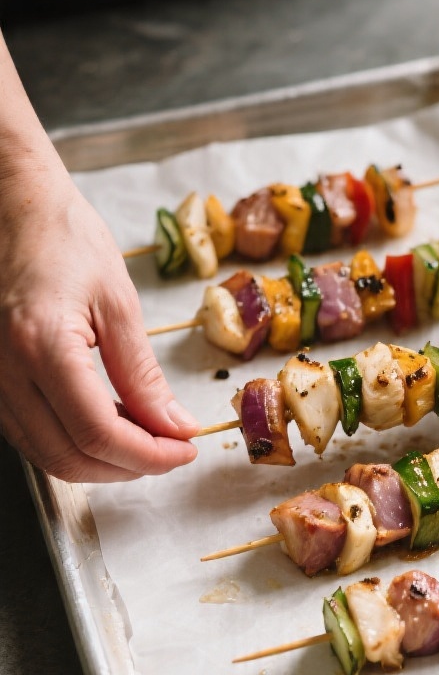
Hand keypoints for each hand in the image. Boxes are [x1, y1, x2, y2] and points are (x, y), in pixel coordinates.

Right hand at [0, 161, 198, 481]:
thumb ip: (143, 374)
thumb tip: (174, 426)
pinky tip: (108, 423)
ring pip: (46, 455)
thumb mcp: (117, 301)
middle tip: (170, 450)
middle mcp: (4, 371)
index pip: (98, 434)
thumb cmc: (61, 237)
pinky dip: (74, 442)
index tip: (184, 449)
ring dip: (101, 461)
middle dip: (128, 468)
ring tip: (145, 437)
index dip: (148, 456)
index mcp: (40, 345)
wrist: (10, 206)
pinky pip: (30, 435)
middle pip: (68, 458)